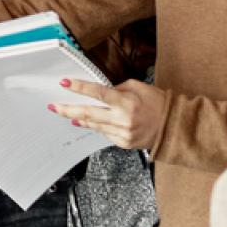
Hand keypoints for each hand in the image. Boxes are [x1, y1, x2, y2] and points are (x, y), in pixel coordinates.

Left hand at [51, 78, 165, 150]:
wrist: (173, 126)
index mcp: (126, 102)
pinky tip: (86, 122)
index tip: (65, 83)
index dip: (79, 88)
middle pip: (88, 114)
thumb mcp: (138, 87)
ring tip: (65, 113)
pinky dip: (95, 127)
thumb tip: (100, 93)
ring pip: (93, 125)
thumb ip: (117, 89)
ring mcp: (122, 133)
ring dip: (78, 119)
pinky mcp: (124, 143)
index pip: (98, 93)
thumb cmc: (158, 103)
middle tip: (54, 106)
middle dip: (68, 110)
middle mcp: (123, 119)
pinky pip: (104, 134)